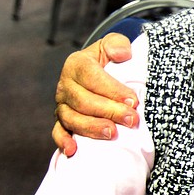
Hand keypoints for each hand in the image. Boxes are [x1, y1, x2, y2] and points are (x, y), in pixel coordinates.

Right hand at [53, 33, 138, 156]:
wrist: (101, 71)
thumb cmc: (111, 58)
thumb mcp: (115, 44)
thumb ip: (118, 44)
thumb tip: (123, 54)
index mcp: (77, 64)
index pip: (92, 78)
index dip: (113, 90)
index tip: (134, 101)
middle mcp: (66, 85)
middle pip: (83, 101)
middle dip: (109, 112)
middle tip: (132, 120)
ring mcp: (62, 104)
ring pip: (72, 119)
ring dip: (92, 128)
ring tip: (113, 134)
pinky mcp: (62, 120)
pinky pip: (58, 132)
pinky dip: (64, 141)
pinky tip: (74, 150)